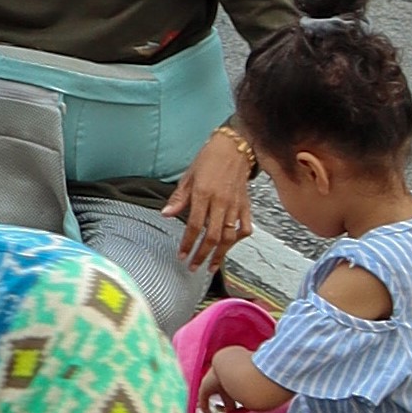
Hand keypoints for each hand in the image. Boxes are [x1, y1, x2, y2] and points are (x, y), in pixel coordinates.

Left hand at [172, 131, 255, 269]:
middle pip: (212, 236)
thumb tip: (166, 214)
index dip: (188, 243)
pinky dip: (238, 239)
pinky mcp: (246, 204)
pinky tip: (230, 247)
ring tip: (211, 266)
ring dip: (220, 254)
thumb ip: (178, 198)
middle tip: (193, 266)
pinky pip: (245, 226)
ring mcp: (235, 205)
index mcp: (204, 194)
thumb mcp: (188, 176)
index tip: (182, 255)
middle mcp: (221, 202)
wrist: (235, 146)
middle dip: (202, 254)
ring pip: (229, 236)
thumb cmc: (210, 159)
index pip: (194, 226)